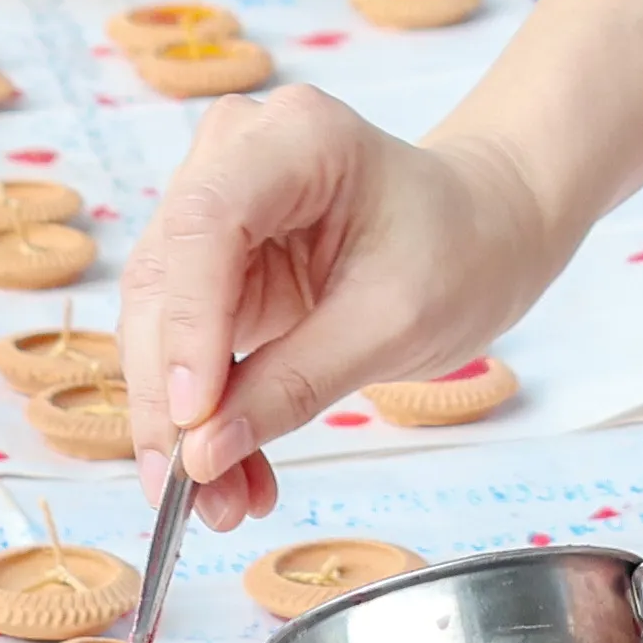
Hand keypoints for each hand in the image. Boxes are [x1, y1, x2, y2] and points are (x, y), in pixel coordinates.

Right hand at [111, 89, 575, 524]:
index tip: (192, 422)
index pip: (205, 224)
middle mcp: (234, 157)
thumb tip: (200, 456)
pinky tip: (229, 475)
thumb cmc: (460, 249)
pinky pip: (183, 344)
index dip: (187, 328)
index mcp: (295, 137)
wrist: (484, 230)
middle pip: (165, 279)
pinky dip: (203, 415)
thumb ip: (294, 385)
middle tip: (190, 493)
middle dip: (171, 398)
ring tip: (221, 505)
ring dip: (179, 421)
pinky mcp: (212, 263)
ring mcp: (215, 206)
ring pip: (159, 321)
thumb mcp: (394, 324)